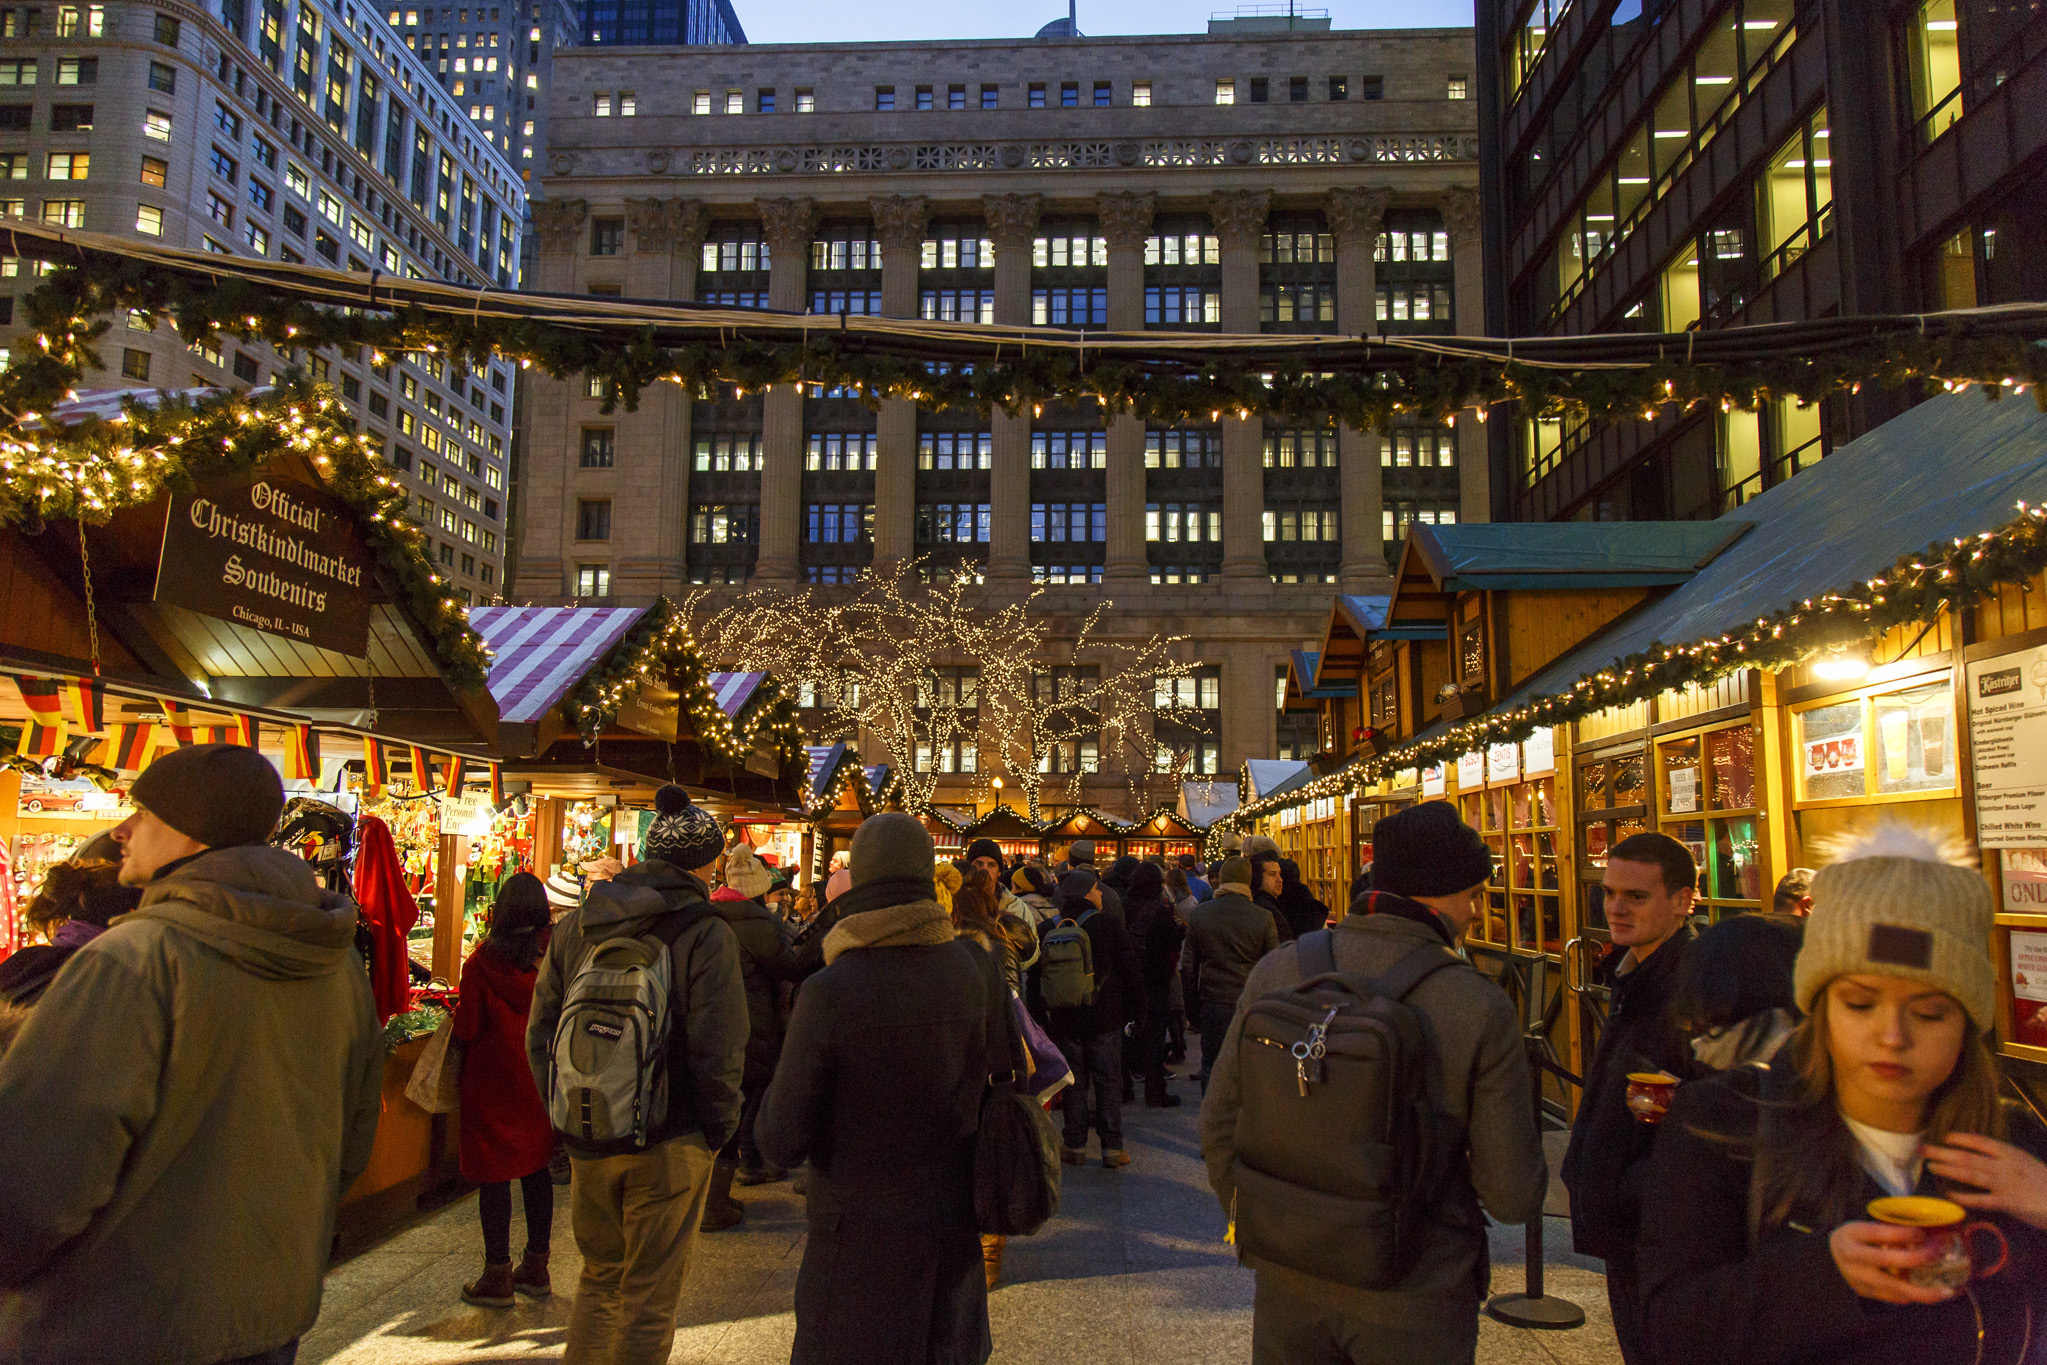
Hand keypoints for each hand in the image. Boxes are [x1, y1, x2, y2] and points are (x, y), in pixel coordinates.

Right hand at [1827, 1222, 1952, 1304]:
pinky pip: (1893, 1297)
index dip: (1902, 1234)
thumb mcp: (1863, 1227)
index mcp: (1851, 1235)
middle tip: (1938, 1253)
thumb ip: (1888, 1230)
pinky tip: (1930, 1294)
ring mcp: (1858, 1278)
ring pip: (1894, 1287)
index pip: (1878, 1233)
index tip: (1922, 1233)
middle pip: (1888, 1260)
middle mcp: (1853, 1257)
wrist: (1829, 1257)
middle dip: (1917, 1258)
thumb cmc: (1854, 1238)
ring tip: (1947, 1292)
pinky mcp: (1865, 1292)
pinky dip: (1913, 1296)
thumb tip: (1925, 1231)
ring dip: (1923, 1291)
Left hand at [1925, 1132, 2046, 1229]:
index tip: (1944, 1136)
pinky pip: (1981, 1199)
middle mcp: (2005, 1165)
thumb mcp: (2026, 1163)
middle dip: (1943, 1152)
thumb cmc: (2045, 1183)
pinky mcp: (2008, 1203)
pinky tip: (1949, 1195)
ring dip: (1947, 1170)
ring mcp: (2006, 1184)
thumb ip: (2005, 1159)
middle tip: (1923, 1149)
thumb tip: (1981, 1155)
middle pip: (1968, 1156)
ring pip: (1970, 1174)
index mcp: (2011, 1153)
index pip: (1981, 1141)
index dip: (1961, 1138)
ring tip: (1930, 1166)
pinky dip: (1964, 1197)